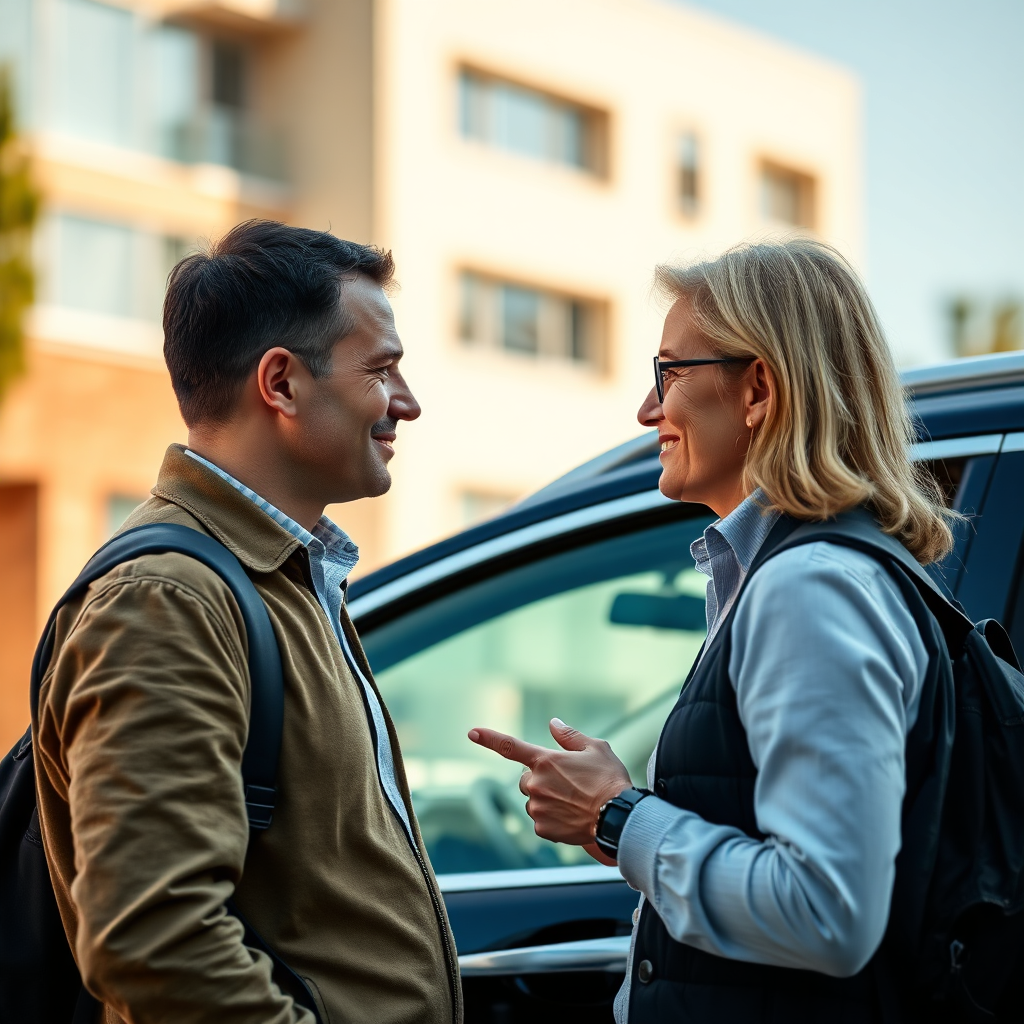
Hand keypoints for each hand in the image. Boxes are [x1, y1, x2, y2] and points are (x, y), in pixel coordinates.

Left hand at [468, 718, 630, 847]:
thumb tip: (553, 724)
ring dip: (546, 799)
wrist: (618, 818)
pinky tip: (571, 816)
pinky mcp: (542, 828)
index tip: (472, 733)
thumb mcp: (596, 748)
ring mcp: (537, 807)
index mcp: (545, 760)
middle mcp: (535, 783)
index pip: (510, 746)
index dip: (489, 738)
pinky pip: (540, 820)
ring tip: (574, 802)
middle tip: (568, 783)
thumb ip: (569, 736)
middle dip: (541, 779)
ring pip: (534, 800)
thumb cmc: (609, 780)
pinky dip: (552, 818)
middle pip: (527, 778)